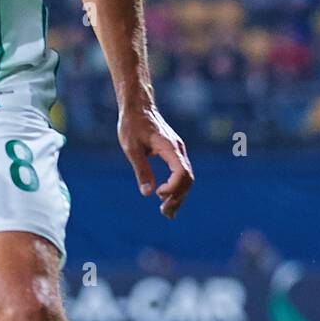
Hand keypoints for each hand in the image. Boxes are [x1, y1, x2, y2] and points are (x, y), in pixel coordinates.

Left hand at [118, 105, 193, 219]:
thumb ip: (141, 169)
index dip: (173, 188)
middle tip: (165, 213)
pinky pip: (180, 173)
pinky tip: (166, 198)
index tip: (158, 194)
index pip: (182, 173)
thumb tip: (147, 193)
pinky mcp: (173, 153)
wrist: (138, 106)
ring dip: (178, 196)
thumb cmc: (132, 124)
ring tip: (167, 212)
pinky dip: (176, 187)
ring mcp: (177, 151)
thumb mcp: (131, 148)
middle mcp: (178, 150)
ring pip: (186, 178)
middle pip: (187, 179)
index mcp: (169, 147)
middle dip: (178, 198)